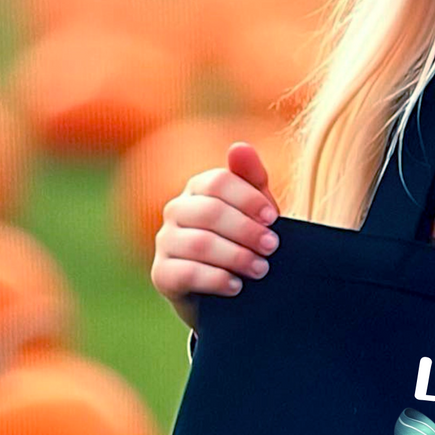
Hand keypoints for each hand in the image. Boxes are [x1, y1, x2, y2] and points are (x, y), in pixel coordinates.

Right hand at [151, 142, 281, 331]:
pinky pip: (186, 273)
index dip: (248, 199)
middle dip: (246, 230)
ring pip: (199, 243)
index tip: (273, 218)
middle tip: (271, 247)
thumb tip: (239, 146)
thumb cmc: (247, 240)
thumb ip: (253, 178)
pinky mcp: (162, 274)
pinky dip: (216, 279)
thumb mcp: (258, 209)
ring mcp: (165, 242)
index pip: (218, 182)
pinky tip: (236, 286)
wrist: (235, 287)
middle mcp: (176, 211)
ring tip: (261, 268)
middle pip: (209, 212)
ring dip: (236, 257)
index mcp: (199, 188)